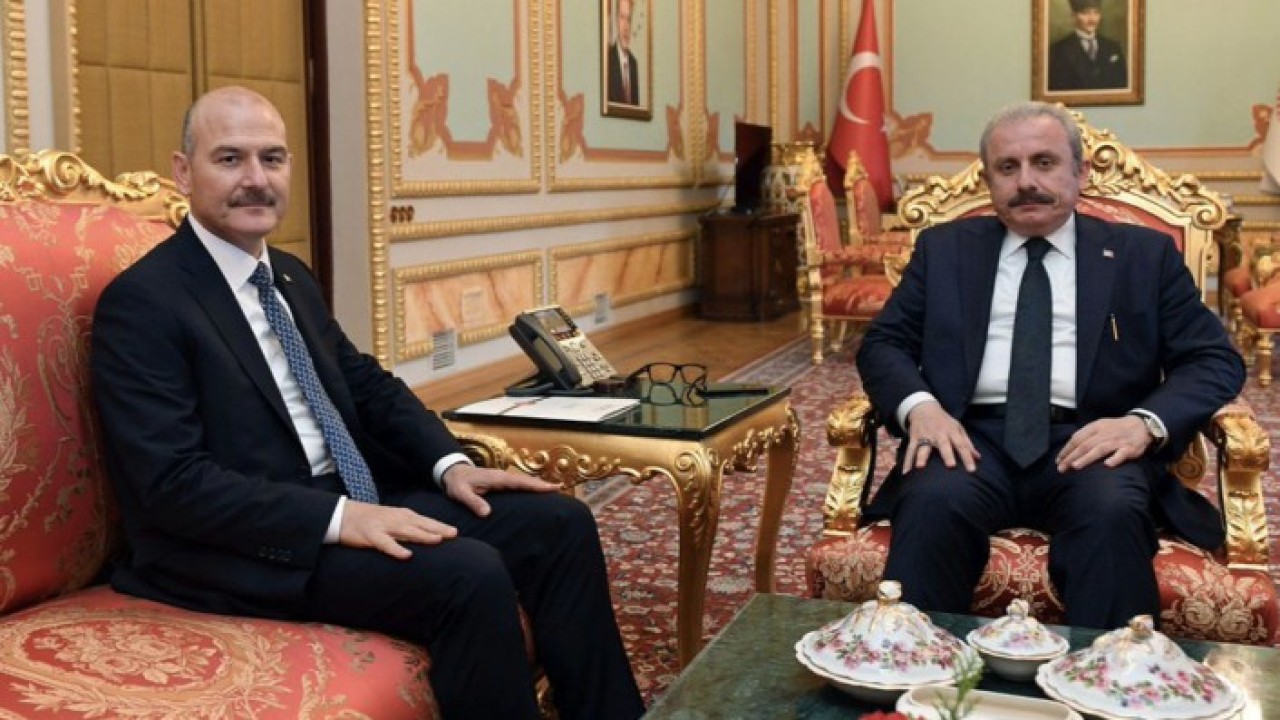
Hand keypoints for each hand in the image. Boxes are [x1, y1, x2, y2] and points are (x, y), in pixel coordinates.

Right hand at [339, 502, 457, 559]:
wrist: (342, 515)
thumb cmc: (370, 520)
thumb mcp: (392, 520)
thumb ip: (408, 526)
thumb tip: (427, 535)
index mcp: (402, 515)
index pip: (424, 521)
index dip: (440, 526)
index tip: (455, 532)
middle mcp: (395, 519)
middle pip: (420, 524)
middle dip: (437, 529)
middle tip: (454, 534)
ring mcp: (383, 526)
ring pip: (406, 531)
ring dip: (422, 535)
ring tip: (437, 540)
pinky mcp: (370, 535)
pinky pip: (385, 544)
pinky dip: (396, 549)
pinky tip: (407, 555)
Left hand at [443, 464, 561, 517]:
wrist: (452, 472)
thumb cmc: (456, 483)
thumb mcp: (460, 493)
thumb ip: (472, 502)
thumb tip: (487, 513)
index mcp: (497, 478)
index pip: (519, 482)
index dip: (535, 485)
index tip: (551, 488)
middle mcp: (502, 477)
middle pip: (526, 480)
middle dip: (543, 484)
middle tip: (560, 488)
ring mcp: (503, 478)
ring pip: (524, 481)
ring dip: (538, 485)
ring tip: (555, 489)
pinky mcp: (501, 482)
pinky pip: (519, 484)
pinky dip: (530, 486)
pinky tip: (537, 491)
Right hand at [903, 401, 979, 472]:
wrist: (924, 409)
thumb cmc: (944, 421)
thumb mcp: (958, 428)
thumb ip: (968, 444)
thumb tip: (978, 458)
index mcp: (951, 431)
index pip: (962, 445)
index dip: (967, 457)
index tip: (972, 470)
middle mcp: (938, 434)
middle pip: (943, 445)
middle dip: (947, 455)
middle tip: (951, 466)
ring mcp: (925, 435)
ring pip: (923, 447)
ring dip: (921, 457)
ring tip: (920, 468)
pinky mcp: (914, 438)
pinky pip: (910, 451)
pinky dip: (907, 461)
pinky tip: (906, 473)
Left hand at [1056, 415, 1150, 471]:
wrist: (1141, 425)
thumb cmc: (1115, 428)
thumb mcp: (1099, 426)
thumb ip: (1086, 436)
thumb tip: (1069, 448)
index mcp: (1095, 427)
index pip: (1077, 438)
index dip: (1067, 449)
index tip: (1058, 460)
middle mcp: (1105, 433)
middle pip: (1085, 445)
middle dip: (1072, 457)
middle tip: (1062, 468)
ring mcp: (1117, 441)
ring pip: (1100, 449)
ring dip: (1087, 458)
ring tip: (1076, 466)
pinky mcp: (1130, 448)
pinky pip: (1121, 454)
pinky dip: (1114, 459)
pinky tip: (1107, 465)